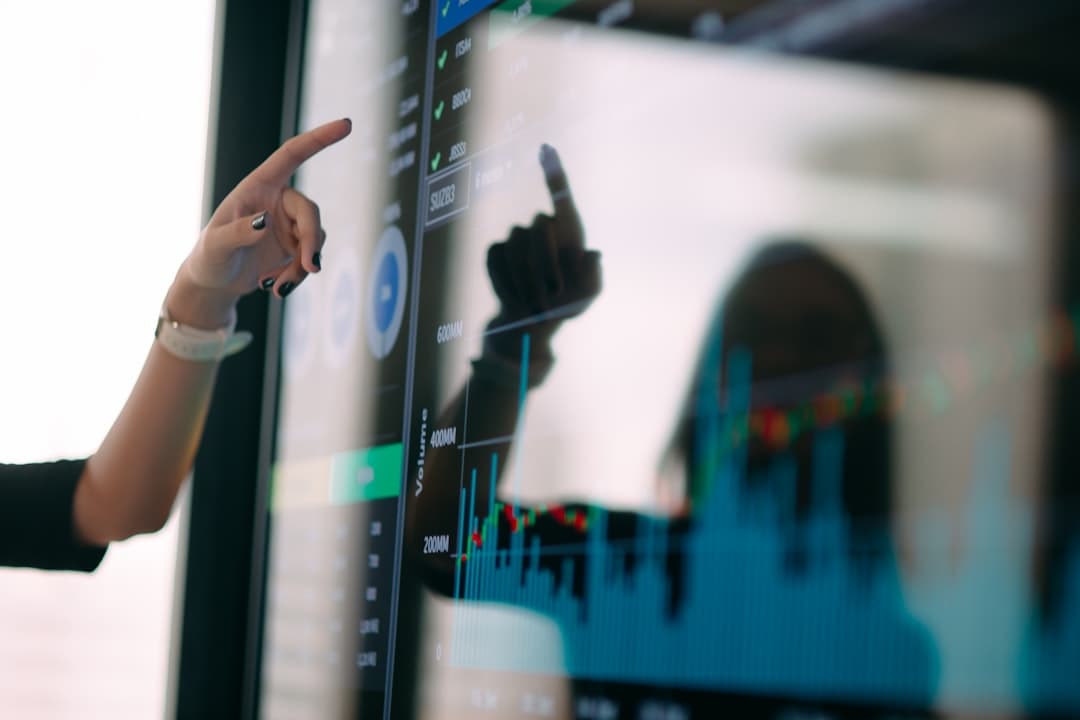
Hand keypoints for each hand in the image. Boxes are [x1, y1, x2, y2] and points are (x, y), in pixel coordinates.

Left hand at [175, 118, 351, 323]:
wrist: (214, 283)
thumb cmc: (209, 257)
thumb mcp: (216, 246)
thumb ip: (239, 232)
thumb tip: (265, 221)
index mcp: (259, 186)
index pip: (293, 155)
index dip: (320, 139)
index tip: (346, 124)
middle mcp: (278, 201)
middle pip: (310, 213)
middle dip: (312, 241)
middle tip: (310, 268)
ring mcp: (289, 225)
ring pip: (315, 240)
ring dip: (302, 267)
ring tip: (277, 288)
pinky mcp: (296, 247)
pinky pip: (310, 259)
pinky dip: (297, 277)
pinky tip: (275, 289)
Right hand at [485, 144, 601, 361]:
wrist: (532, 322)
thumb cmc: (565, 305)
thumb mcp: (587, 296)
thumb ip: (593, 277)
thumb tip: (593, 253)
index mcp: (569, 232)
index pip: (562, 196)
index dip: (554, 172)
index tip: (546, 148)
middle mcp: (542, 228)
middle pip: (539, 226)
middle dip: (546, 263)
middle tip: (554, 295)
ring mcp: (516, 238)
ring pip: (517, 246)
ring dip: (528, 280)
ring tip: (537, 305)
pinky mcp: (496, 252)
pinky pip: (498, 259)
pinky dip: (508, 283)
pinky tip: (516, 299)